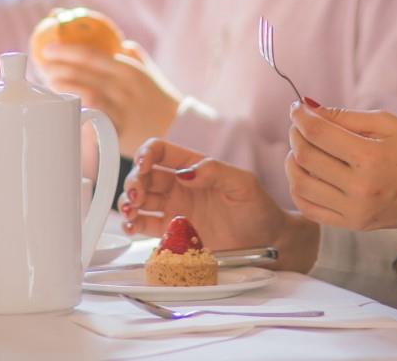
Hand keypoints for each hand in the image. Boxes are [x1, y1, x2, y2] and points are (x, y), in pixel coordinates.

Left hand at [38, 41, 179, 155]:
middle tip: (43, 65)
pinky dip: (77, 111)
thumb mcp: (149, 71)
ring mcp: (122, 109)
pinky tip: (64, 107)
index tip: (48, 45)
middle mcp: (125, 87)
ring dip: (65, 87)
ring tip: (50, 84)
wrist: (177, 128)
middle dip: (58, 67)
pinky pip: (93, 119)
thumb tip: (117, 40)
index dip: (67, 48)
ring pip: (86, 95)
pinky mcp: (119, 130)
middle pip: (84, 73)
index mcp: (129, 69)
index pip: (93, 54)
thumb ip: (133, 55)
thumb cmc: (158, 97)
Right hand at [121, 139, 318, 272]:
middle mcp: (180, 186)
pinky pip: (146, 226)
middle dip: (134, 182)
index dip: (147, 154)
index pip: (161, 152)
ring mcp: (175, 210)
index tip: (143, 165)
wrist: (268, 244)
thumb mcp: (243, 184)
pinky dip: (133, 225)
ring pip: (140, 200)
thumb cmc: (259, 209)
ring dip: (128, 203)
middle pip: (144, 176)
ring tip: (131, 212)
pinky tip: (131, 227)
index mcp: (194, 168)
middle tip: (136, 196)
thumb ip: (215, 171)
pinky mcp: (173, 233)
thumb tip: (186, 172)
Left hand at [285, 102, 396, 249]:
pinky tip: (305, 173)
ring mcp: (355, 211)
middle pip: (306, 157)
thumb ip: (345, 116)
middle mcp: (360, 188)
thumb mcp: (388, 124)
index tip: (296, 107)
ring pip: (300, 184)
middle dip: (296, 135)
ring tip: (302, 148)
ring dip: (292, 161)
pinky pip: (309, 208)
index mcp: (371, 158)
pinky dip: (298, 188)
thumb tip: (308, 107)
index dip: (300, 117)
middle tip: (300, 125)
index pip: (318, 134)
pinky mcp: (353, 225)